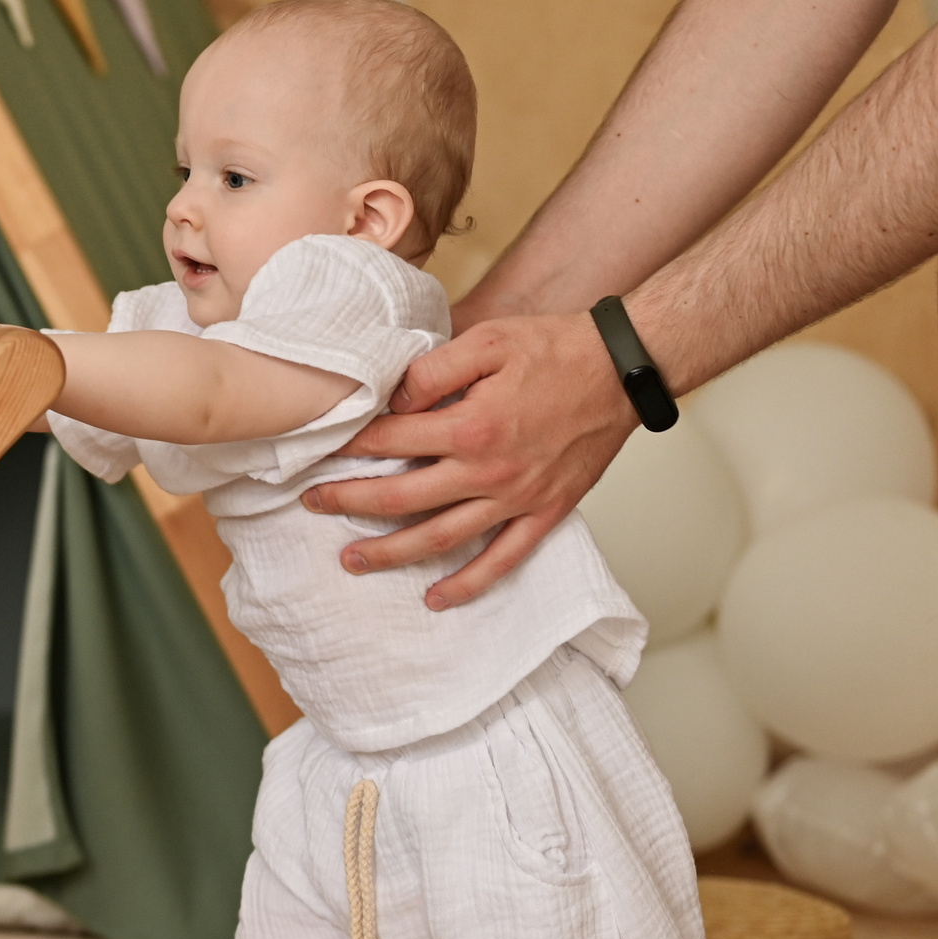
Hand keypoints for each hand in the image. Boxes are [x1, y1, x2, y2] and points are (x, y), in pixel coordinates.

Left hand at [301, 313, 636, 609]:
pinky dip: (469, 584)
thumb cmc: (558, 349)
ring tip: (352, 560)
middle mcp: (490, 471)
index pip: (392, 442)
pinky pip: (503, 560)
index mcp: (471, 427)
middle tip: (312, 504)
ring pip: (441, 538)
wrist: (625, 368)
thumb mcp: (488, 341)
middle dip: (350, 502)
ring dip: (391, 552)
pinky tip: (437, 597)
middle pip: (402, 498)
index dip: (351, 446)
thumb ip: (432, 372)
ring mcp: (517, 498)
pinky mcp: (545, 512)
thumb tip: (392, 401)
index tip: (322, 450)